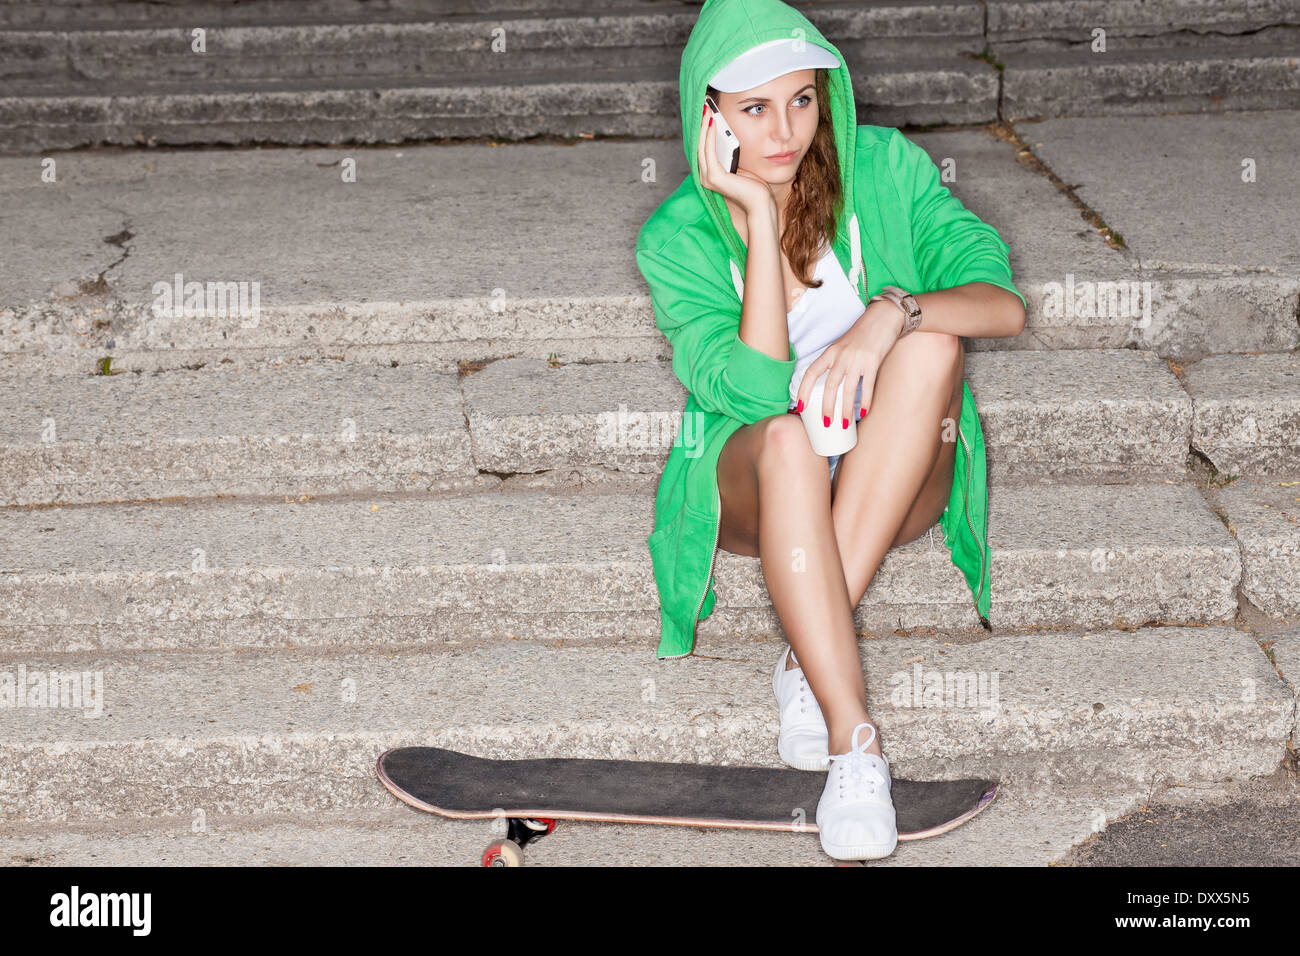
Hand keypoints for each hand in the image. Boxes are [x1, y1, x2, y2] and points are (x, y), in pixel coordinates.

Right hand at [696, 101, 774, 215]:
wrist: (761, 202)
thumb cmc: (755, 186)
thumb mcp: (741, 164)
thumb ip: (732, 154)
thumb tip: (729, 136)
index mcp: (710, 174)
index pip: (703, 148)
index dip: (703, 129)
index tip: (707, 112)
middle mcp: (705, 176)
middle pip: (699, 144)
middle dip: (701, 124)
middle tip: (704, 105)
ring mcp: (707, 178)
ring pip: (702, 145)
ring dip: (704, 126)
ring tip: (707, 109)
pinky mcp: (714, 177)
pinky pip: (709, 150)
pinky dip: (710, 134)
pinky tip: (713, 121)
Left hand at [794, 300, 905, 425]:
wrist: (883, 317)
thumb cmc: (862, 334)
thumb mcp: (842, 345)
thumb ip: (835, 362)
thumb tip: (831, 387)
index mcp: (830, 352)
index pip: (811, 373)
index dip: (803, 391)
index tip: (800, 406)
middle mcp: (841, 356)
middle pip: (829, 386)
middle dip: (826, 407)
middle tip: (826, 422)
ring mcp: (857, 359)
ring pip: (848, 390)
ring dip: (845, 409)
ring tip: (844, 423)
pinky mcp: (873, 362)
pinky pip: (867, 386)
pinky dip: (866, 402)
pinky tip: (864, 413)